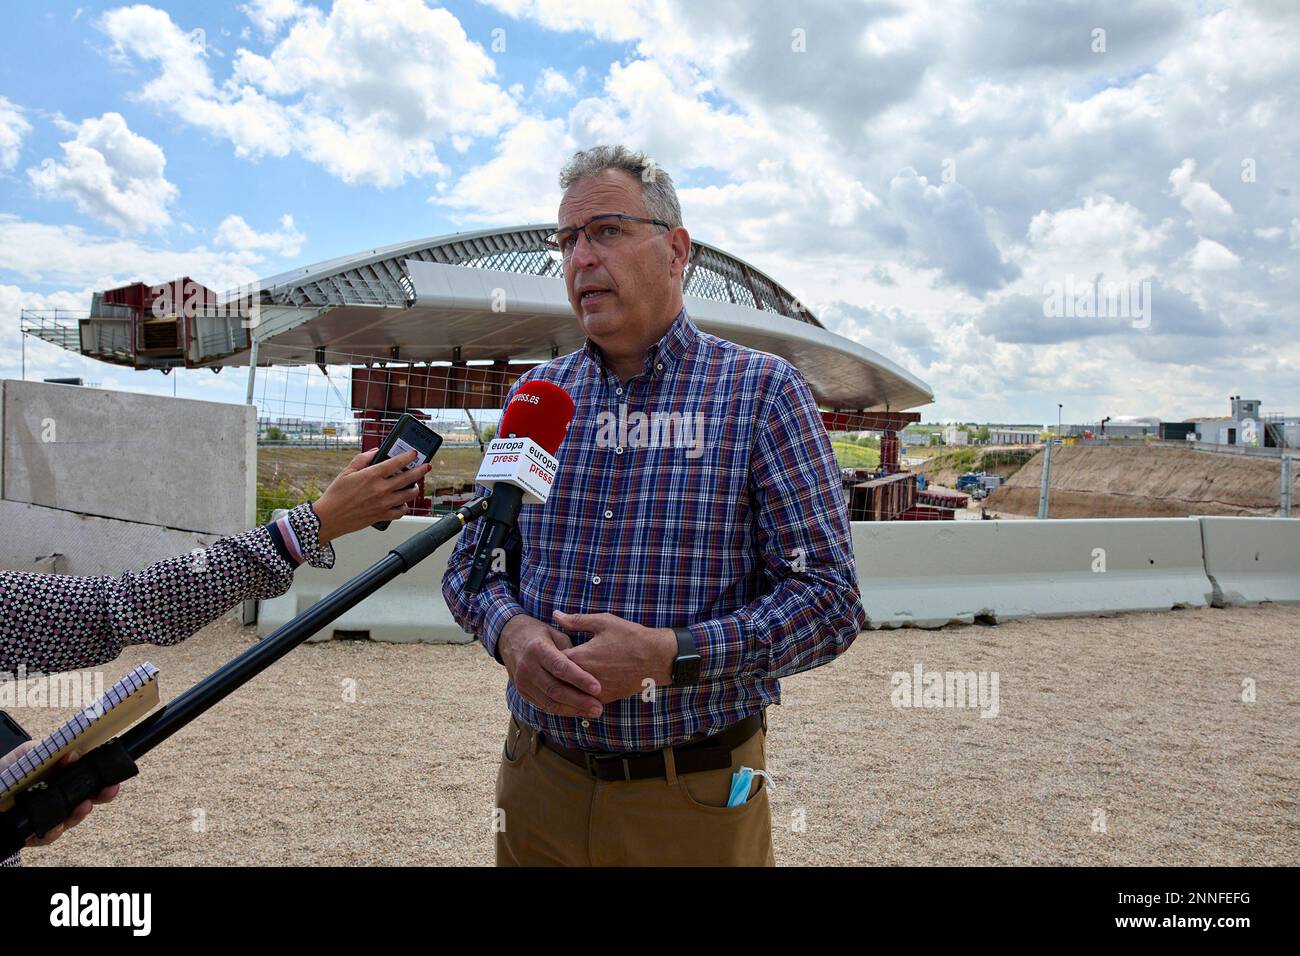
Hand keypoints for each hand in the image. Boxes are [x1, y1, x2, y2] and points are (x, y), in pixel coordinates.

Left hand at [0, 744, 120, 848]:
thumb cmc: (9, 772)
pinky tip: (54, 826)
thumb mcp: (27, 754)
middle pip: (90, 796)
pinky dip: (53, 832)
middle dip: (103, 794)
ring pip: (73, 817)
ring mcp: (51, 813)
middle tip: (109, 791)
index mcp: (63, 774)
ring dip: (80, 813)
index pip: (90, 773)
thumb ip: (47, 750)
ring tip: (82, 808)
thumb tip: (71, 754)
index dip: (104, 774)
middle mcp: (61, 794)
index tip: (109, 772)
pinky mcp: (36, 832)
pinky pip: (49, 835)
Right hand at [312, 448, 432, 543]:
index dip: (408, 457)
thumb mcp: (347, 471)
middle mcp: (380, 489)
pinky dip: (404, 507)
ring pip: (408, 495)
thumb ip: (363, 459)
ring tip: (414, 485)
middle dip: (420, 470)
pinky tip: (402, 502)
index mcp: (371, 475)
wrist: (329, 518)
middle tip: (426, 466)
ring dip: (414, 488)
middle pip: (408, 478)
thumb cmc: (336, 495)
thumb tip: (376, 451)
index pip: (396, 463)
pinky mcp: (382, 516)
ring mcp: (383, 503)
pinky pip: (401, 511)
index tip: (414, 453)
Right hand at [498, 615, 603, 718]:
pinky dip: (563, 710)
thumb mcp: (555, 634)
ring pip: (549, 701)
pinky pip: (544, 705)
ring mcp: (523, 682)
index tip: (598, 688)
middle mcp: (527, 667)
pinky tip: (579, 711)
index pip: (560, 667)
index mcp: (537, 649)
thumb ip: (570, 651)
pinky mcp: (523, 692)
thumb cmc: (540, 635)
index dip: (579, 679)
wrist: (510, 639)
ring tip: (593, 712)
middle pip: (555, 689)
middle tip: (599, 708)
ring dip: (573, 710)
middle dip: (579, 700)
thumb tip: (589, 669)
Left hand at [552, 610, 676, 704]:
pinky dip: (577, 695)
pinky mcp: (604, 699)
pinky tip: (576, 687)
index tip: (547, 649)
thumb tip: (555, 614)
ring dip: (563, 686)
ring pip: (568, 694)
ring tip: (560, 677)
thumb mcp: (602, 622)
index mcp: (580, 657)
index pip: (551, 660)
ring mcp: (594, 691)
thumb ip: (575, 620)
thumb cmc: (630, 637)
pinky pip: (583, 700)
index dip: (548, 655)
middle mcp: (584, 678)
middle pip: (556, 680)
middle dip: (552, 673)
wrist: (656, 658)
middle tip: (548, 666)